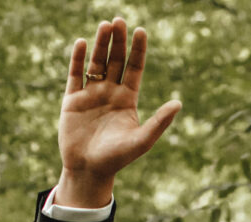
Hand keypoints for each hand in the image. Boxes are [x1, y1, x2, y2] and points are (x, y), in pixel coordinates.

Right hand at [54, 17, 181, 207]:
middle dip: (118, 41)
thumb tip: (179, 103)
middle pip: (115, 60)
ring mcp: (90, 94)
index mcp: (127, 99)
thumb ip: (159, 122)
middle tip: (120, 20)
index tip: (141, 31)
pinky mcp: (72, 100)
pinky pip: (74, 75)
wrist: (88, 171)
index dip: (137, 50)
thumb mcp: (141, 140)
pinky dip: (77, 59)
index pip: (134, 68)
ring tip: (105, 25)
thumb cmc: (117, 158)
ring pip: (96, 63)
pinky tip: (80, 43)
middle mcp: (110, 92)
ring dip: (100, 44)